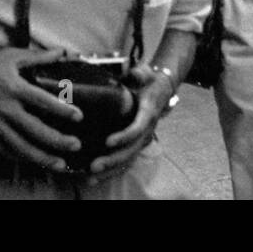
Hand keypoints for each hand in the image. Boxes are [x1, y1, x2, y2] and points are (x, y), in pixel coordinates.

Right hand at [0, 48, 82, 170]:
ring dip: (42, 157)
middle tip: (75, 145)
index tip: (78, 116)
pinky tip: (35, 162)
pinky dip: (22, 158)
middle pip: (34, 129)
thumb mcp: (11, 56)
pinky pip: (6, 150)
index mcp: (13, 87)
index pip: (42, 100)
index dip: (62, 109)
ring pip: (21, 146)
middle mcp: (5, 108)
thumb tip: (61, 52)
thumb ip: (38, 56)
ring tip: (59, 163)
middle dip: (57, 140)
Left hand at [89, 63, 176, 182]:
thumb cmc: (149, 80)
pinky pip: (126, 160)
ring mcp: (142, 139)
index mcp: (148, 113)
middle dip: (113, 160)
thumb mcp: (146, 72)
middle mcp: (147, 130)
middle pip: (131, 150)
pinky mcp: (136, 144)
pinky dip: (112, 171)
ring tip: (91, 176)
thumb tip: (132, 74)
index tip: (107, 142)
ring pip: (128, 159)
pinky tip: (95, 178)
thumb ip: (139, 73)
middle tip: (93, 166)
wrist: (162, 89)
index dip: (124, 137)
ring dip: (111, 169)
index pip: (137, 128)